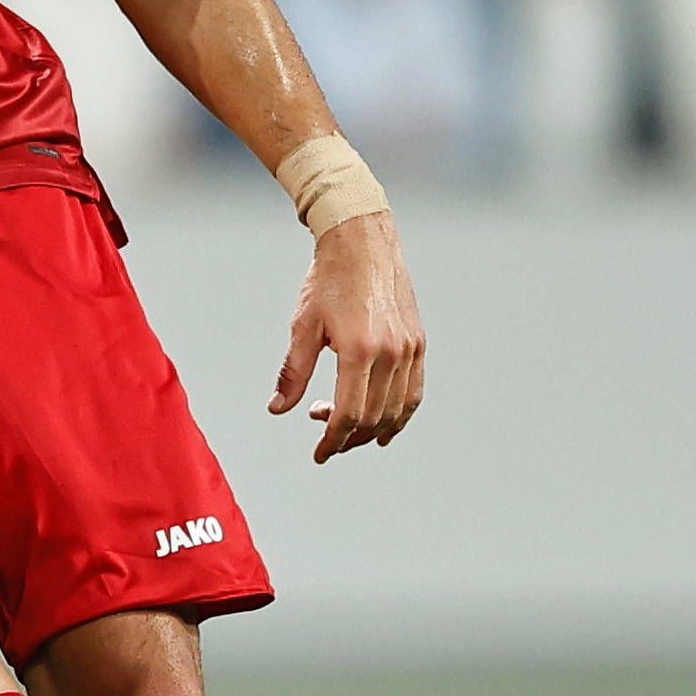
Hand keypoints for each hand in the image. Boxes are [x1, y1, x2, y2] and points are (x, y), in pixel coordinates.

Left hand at [269, 211, 424, 463]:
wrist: (362, 242)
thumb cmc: (328, 281)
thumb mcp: (302, 326)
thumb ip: (292, 373)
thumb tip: (277, 409)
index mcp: (358, 350)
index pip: (348, 415)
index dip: (332, 440)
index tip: (319, 453)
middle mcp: (390, 353)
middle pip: (373, 418)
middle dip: (348, 437)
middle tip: (325, 437)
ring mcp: (409, 349)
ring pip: (397, 410)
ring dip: (372, 430)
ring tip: (347, 431)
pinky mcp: (418, 343)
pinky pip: (414, 392)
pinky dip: (400, 415)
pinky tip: (384, 425)